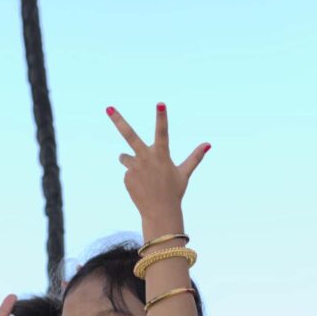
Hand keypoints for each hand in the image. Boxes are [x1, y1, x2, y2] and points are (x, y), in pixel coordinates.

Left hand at [107, 104, 210, 224]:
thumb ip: (195, 157)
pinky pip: (128, 172)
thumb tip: (208, 144)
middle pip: (129, 135)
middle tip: (108, 108)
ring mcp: (134, 168)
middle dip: (118, 120)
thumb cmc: (175, 192)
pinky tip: (141, 187)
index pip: (162, 132)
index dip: (162, 117)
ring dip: (130, 161)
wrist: (160, 213)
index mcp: (161, 155)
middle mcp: (146, 158)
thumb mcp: (184, 173)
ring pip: (125, 157)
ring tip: (143, 176)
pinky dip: (133, 178)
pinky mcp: (126, 178)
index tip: (160, 103)